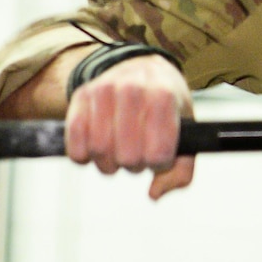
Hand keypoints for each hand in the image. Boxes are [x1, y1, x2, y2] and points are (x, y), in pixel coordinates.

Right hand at [64, 52, 196, 199]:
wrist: (140, 68)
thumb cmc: (165, 107)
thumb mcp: (186, 132)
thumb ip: (181, 171)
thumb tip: (154, 194)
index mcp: (164, 97)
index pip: (158, 153)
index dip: (158, 163)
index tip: (159, 154)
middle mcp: (133, 89)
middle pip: (127, 156)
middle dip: (133, 165)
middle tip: (137, 155)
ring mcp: (104, 90)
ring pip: (99, 149)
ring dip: (108, 163)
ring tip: (118, 152)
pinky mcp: (80, 96)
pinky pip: (75, 141)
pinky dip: (83, 156)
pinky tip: (95, 149)